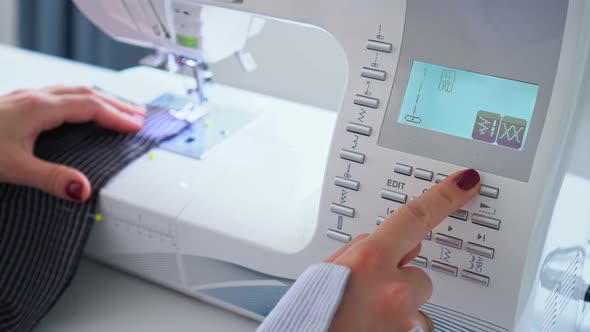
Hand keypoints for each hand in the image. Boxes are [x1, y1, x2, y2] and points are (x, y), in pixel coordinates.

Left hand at [0, 86, 144, 201]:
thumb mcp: (13, 167)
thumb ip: (51, 179)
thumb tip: (83, 188)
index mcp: (39, 107)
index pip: (91, 107)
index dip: (117, 116)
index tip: (136, 126)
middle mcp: (33, 98)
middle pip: (85, 93)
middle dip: (116, 104)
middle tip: (138, 115)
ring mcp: (24, 99)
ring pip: (71, 91)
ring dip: (99, 99)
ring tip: (116, 109)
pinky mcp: (15, 105)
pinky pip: (58, 95)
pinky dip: (79, 101)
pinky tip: (76, 110)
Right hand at [326, 169, 480, 331]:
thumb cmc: (310, 314)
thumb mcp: (326, 271)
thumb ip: (360, 251)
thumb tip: (380, 245)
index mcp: (369, 262)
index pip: (415, 218)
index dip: (444, 197)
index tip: (463, 184)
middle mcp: (394, 291)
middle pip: (416, 270)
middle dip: (398, 274)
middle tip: (363, 289)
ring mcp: (404, 319)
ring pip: (412, 300)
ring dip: (394, 302)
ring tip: (361, 313)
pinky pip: (408, 322)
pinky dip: (392, 321)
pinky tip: (368, 325)